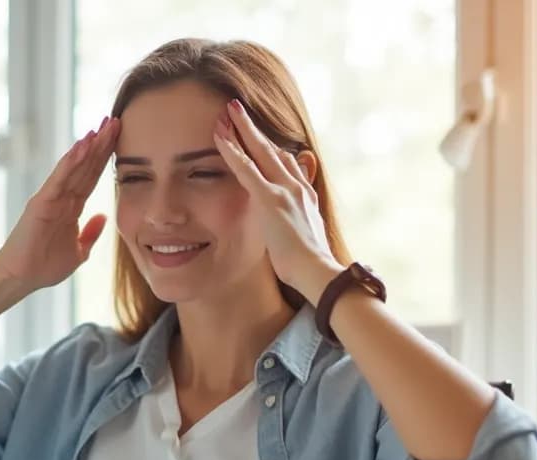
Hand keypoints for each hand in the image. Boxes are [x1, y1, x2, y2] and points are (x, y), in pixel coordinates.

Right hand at [0, 116, 118, 292]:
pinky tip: (83, 145)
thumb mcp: (78, 251)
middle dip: (101, 144)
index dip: (105, 157)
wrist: (20, 279)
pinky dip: (71, 161)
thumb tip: (103, 216)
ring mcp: (51, 197)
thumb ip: (90, 234)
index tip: (119, 137)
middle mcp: (62, 198)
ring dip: (89, 146)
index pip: (92, 176)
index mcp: (71, 207)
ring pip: (74, 167)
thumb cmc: (43, 267)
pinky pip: (59, 178)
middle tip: (114, 120)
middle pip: (86, 166)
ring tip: (102, 126)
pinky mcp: (41, 202)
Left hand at [212, 99, 342, 300]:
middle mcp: (296, 186)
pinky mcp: (270, 200)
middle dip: (254, 128)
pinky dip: (232, 151)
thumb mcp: (305, 237)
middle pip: (273, 149)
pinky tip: (219, 136)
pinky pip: (246, 169)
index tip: (259, 136)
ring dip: (242, 130)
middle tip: (237, 109)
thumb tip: (293, 222)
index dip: (270, 147)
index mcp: (304, 195)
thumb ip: (298, 222)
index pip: (286, 162)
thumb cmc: (309, 264)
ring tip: (226, 112)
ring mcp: (284, 190)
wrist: (318, 272)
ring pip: (260, 151)